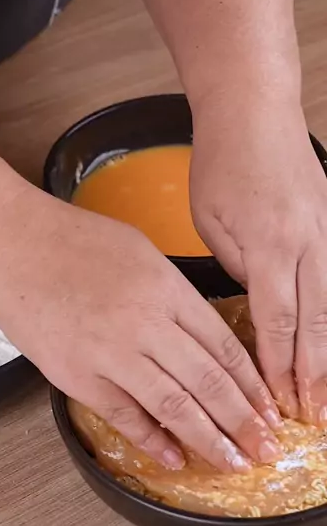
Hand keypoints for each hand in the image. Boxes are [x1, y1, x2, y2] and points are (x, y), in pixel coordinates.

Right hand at [0, 186, 281, 470]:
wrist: (12, 249)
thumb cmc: (71, 243)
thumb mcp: (140, 252)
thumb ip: (174, 295)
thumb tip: (201, 333)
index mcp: (167, 290)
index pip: (224, 347)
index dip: (251, 385)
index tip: (267, 408)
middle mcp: (147, 324)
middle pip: (209, 382)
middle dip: (243, 421)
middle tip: (264, 448)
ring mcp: (112, 354)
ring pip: (175, 406)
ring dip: (209, 439)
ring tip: (233, 462)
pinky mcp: (80, 377)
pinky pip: (125, 416)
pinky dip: (153, 441)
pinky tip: (175, 458)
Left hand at [190, 98, 326, 424]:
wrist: (254, 110)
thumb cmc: (223, 163)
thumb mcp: (210, 221)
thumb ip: (236, 268)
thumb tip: (256, 304)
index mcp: (270, 246)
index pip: (277, 322)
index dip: (278, 366)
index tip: (278, 400)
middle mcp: (308, 244)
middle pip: (315, 322)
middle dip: (314, 373)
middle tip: (313, 415)